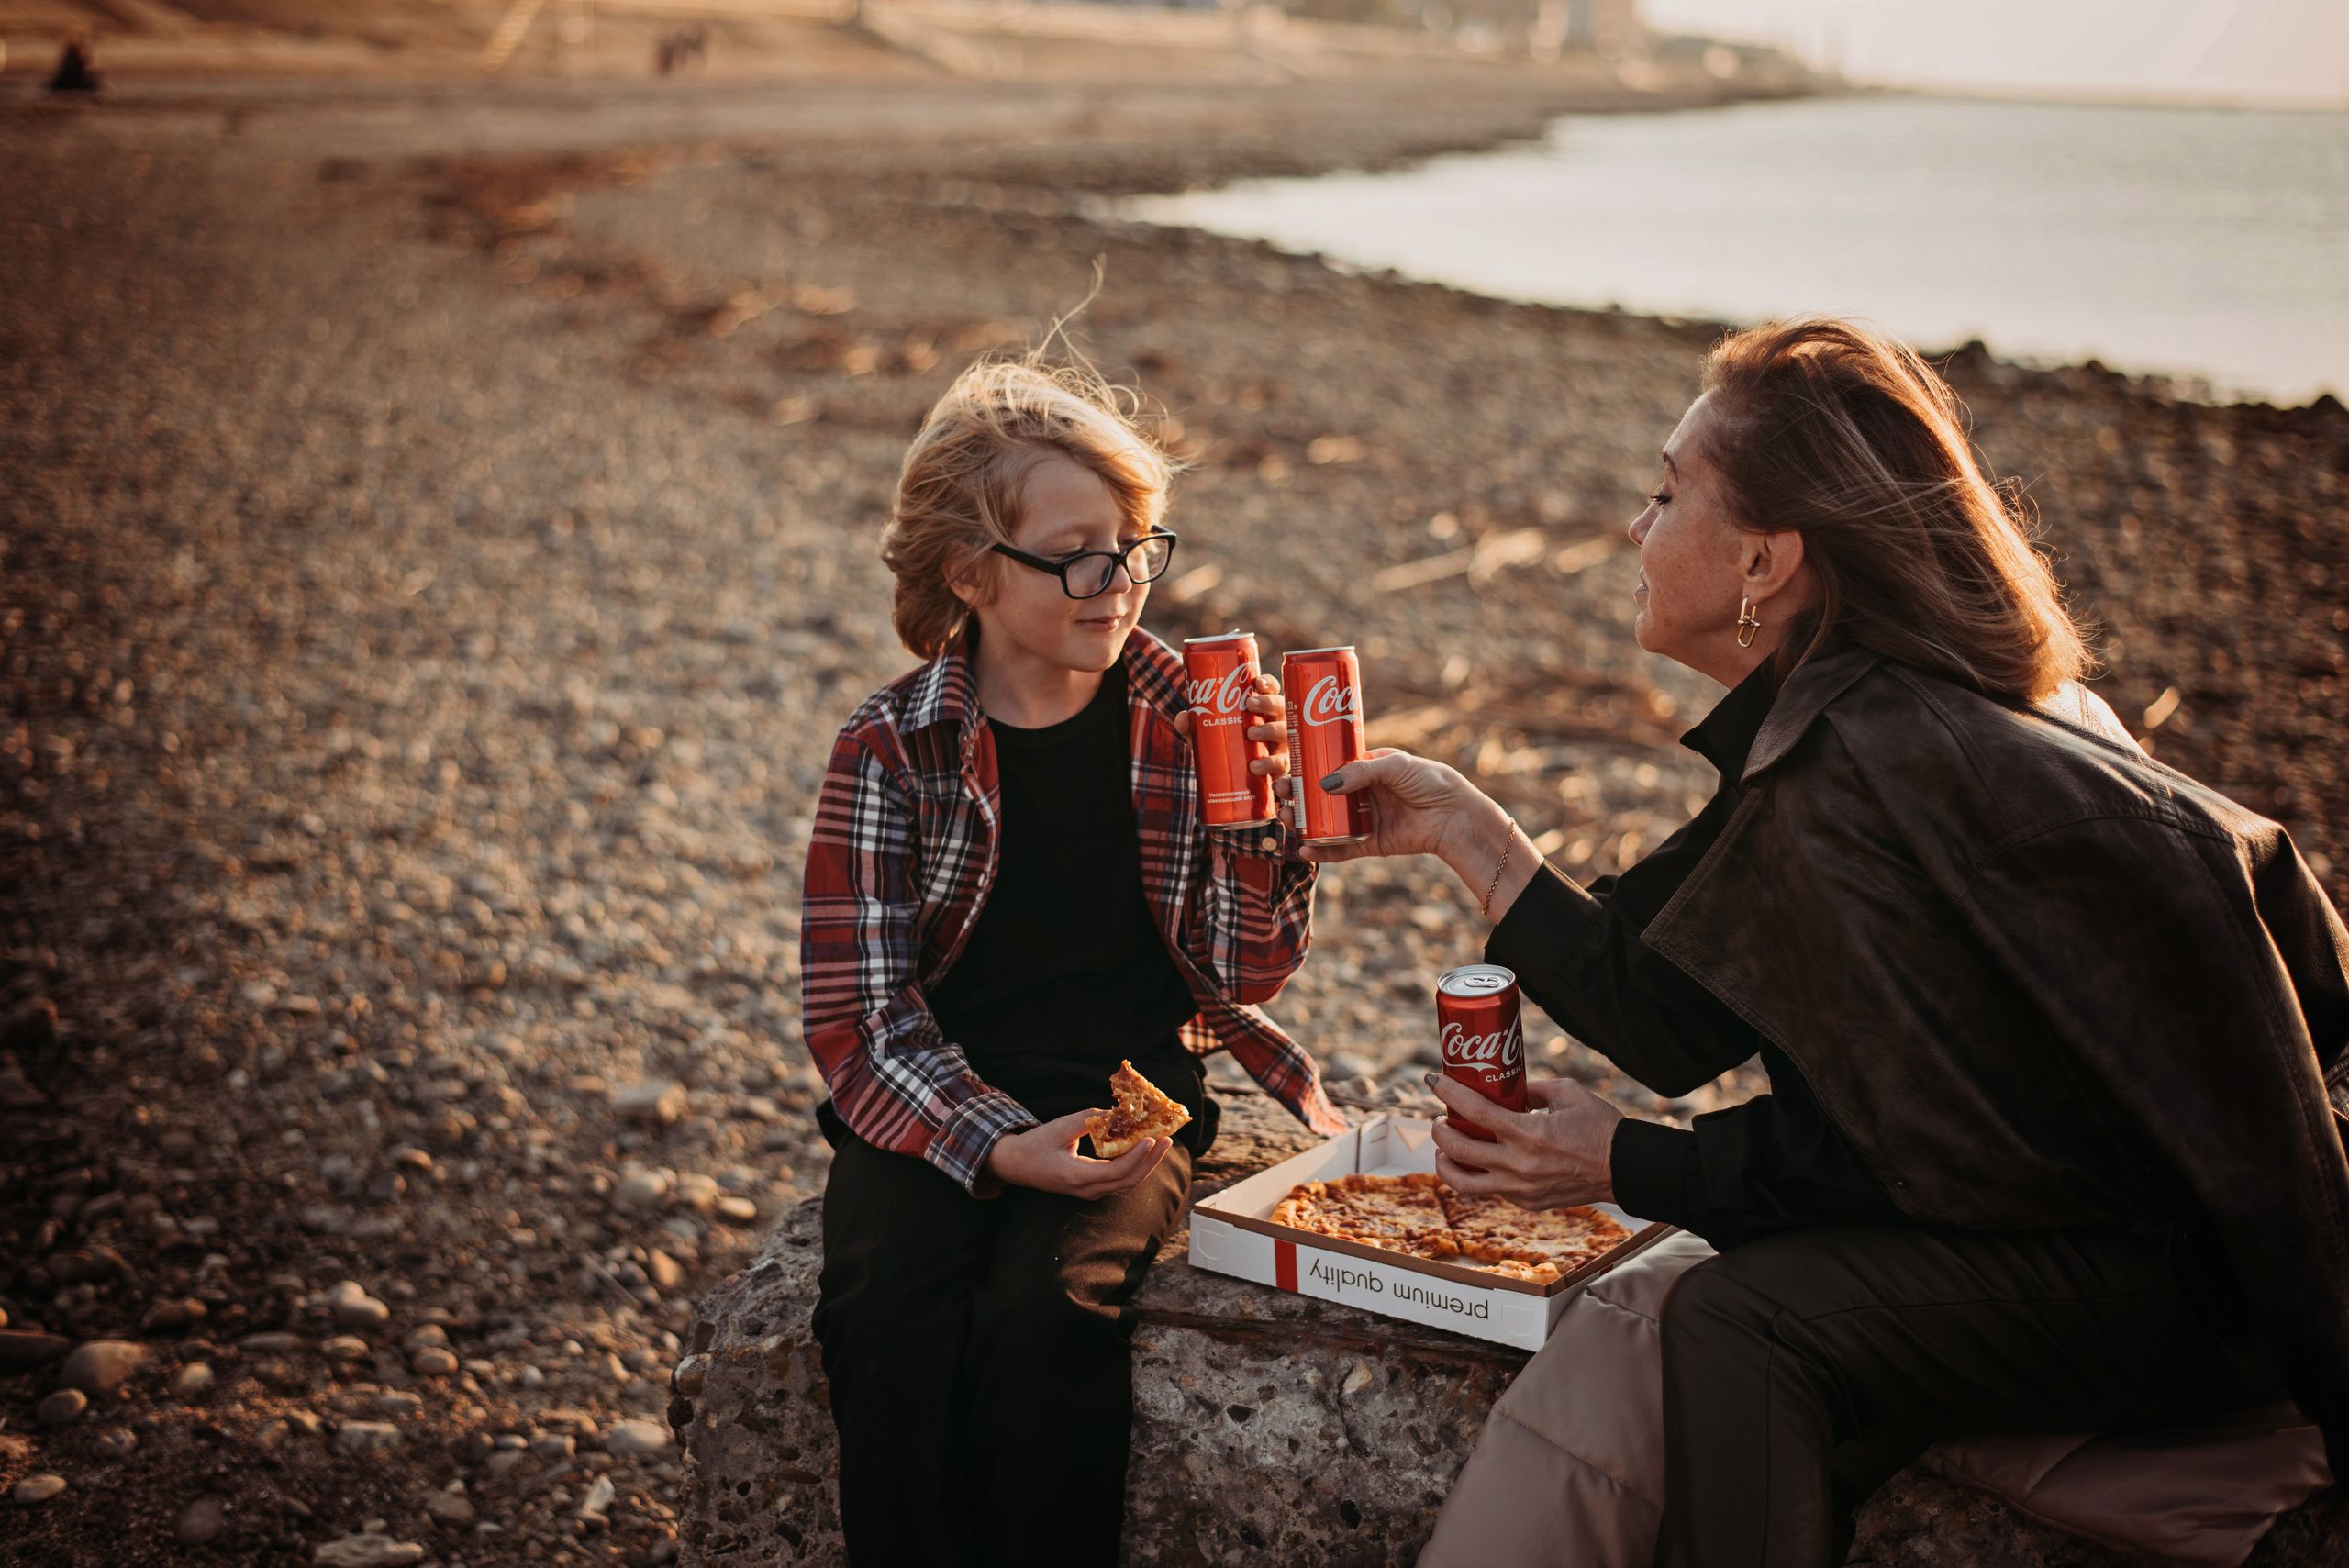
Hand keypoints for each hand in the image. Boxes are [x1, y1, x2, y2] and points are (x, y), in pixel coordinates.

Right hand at [984, 1110, 1171, 1197]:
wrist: (1016, 1166)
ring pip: (1127, 1181)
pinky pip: (1120, 1178)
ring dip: (1146, 1162)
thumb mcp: (1060, 1127)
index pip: (1116, 1172)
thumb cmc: (1035, 1145)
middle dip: (1151, 1160)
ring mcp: (1090, 1192)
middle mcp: (1087, 1190)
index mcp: (1076, 1176)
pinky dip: (1135, 1163)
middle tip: (1167, 1139)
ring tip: (1162, 1141)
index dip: (1137, 1157)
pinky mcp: (1093, 1187)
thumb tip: (1117, 1113)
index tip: (1151, 1139)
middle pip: (1129, 1181)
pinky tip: (1144, 1147)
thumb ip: (1089, 1120)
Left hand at [1171, 673, 1290, 780]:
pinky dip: (1271, 765)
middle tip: (1249, 704)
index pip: (1272, 690)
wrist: (1234, 781)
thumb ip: (1193, 726)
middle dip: (1268, 702)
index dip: (1268, 683)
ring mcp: (1282, 744)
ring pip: (1285, 733)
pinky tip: (1256, 767)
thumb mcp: (1208, 736)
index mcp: (1263, 710)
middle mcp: (1277, 723)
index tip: (1257, 682)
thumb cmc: (1225, 748)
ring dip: (1270, 730)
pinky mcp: (1280, 766)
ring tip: (1250, 734)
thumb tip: (1182, 717)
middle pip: (1281, 707)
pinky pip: (1282, 765)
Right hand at [1286, 749, 1486, 863]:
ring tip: (1286, 819)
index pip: (1327, 767)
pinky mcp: (1369, 844)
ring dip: (1301, 823)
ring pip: (1324, 823)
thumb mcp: (1396, 766)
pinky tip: (1304, 848)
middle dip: (1296, 797)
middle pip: (1319, 796)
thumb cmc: (1430, 781)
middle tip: (1280, 794)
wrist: (1454, 816)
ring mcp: (1362, 820)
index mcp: (1364, 769)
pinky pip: (1339, 849)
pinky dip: (1321, 851)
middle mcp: (1360, 794)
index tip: (1285, 768)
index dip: (1304, 769)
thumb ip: (1362, 771)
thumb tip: (1324, 784)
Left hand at [1424, 1073, 1619, 1209]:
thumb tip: (1505, 1086)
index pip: (1473, 1111)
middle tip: (1438, 1118)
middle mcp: (1519, 1165)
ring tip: (1444, 1148)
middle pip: (1457, 1150)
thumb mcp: (1566, 1093)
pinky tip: (1476, 1160)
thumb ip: (1531, 1089)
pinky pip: (1489, 1190)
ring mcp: (1521, 1189)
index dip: (1448, 1092)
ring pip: (1463, 1183)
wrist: (1625, 1169)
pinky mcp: (1527, 1203)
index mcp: (1529, 1134)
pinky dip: (1475, 1174)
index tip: (1434, 1080)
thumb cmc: (1600, 1127)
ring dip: (1445, 1162)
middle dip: (1438, 1130)